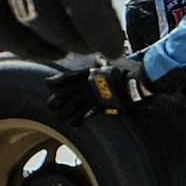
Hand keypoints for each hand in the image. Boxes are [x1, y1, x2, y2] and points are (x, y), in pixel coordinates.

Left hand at [49, 58, 164, 122]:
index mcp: (89, 73)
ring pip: (74, 105)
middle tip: (50, 105)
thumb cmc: (126, 74)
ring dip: (66, 112)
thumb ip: (102, 66)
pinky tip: (73, 124)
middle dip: (58, 99)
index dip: (56, 81)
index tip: (47, 84)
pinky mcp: (101, 105)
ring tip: (59, 118)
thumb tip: (100, 62)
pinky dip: (79, 119)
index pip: (68, 77)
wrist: (138, 82)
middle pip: (67, 92)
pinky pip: (87, 113)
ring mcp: (94, 94)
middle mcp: (88, 83)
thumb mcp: (110, 67)